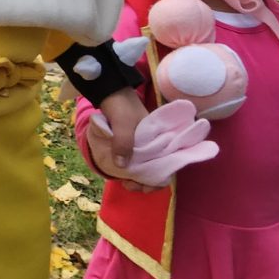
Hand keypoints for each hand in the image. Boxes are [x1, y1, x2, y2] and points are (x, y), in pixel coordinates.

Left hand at [90, 99, 217, 189]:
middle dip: (146, 182)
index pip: (169, 165)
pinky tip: (121, 174)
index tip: (146, 187)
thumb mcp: (123, 123)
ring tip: (125, 183)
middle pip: (156, 170)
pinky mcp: (131, 145)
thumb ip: (123, 142)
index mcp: (160, 140)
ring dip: (137, 178)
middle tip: (131, 185)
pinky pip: (134, 162)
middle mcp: (155, 144)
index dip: (159, 179)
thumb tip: (122, 166)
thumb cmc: (121, 106)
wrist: (110, 91)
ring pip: (145, 168)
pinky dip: (130, 170)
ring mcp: (143, 145)